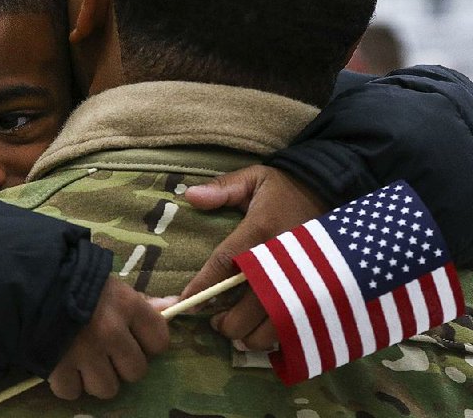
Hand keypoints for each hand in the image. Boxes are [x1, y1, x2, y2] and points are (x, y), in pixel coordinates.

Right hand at [48, 277, 169, 399]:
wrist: (28, 281)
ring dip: (95, 378)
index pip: (159, 341)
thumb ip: (142, 301)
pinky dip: (67, 383)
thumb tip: (173, 306)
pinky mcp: (58, 367)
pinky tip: (63, 363)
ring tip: (83, 360)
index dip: (148, 343)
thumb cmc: (75, 280)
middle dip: (121, 364)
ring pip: (107, 388)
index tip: (134, 338)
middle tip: (105, 350)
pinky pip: (72, 393)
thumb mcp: (111, 285)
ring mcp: (85, 352)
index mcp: (127, 306)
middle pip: (135, 371)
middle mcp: (111, 332)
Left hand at [181, 165, 326, 349]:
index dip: (203, 287)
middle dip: (227, 323)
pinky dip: (276, 338)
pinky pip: (296, 328)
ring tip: (237, 331)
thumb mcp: (253, 179)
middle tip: (215, 321)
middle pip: (249, 308)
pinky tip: (263, 332)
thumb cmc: (284, 189)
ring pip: (273, 328)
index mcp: (261, 232)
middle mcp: (282, 262)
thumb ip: (223, 188)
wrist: (330, 192)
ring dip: (250, 336)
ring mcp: (304, 282)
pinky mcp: (320, 294)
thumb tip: (190, 196)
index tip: (186, 304)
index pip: (226, 264)